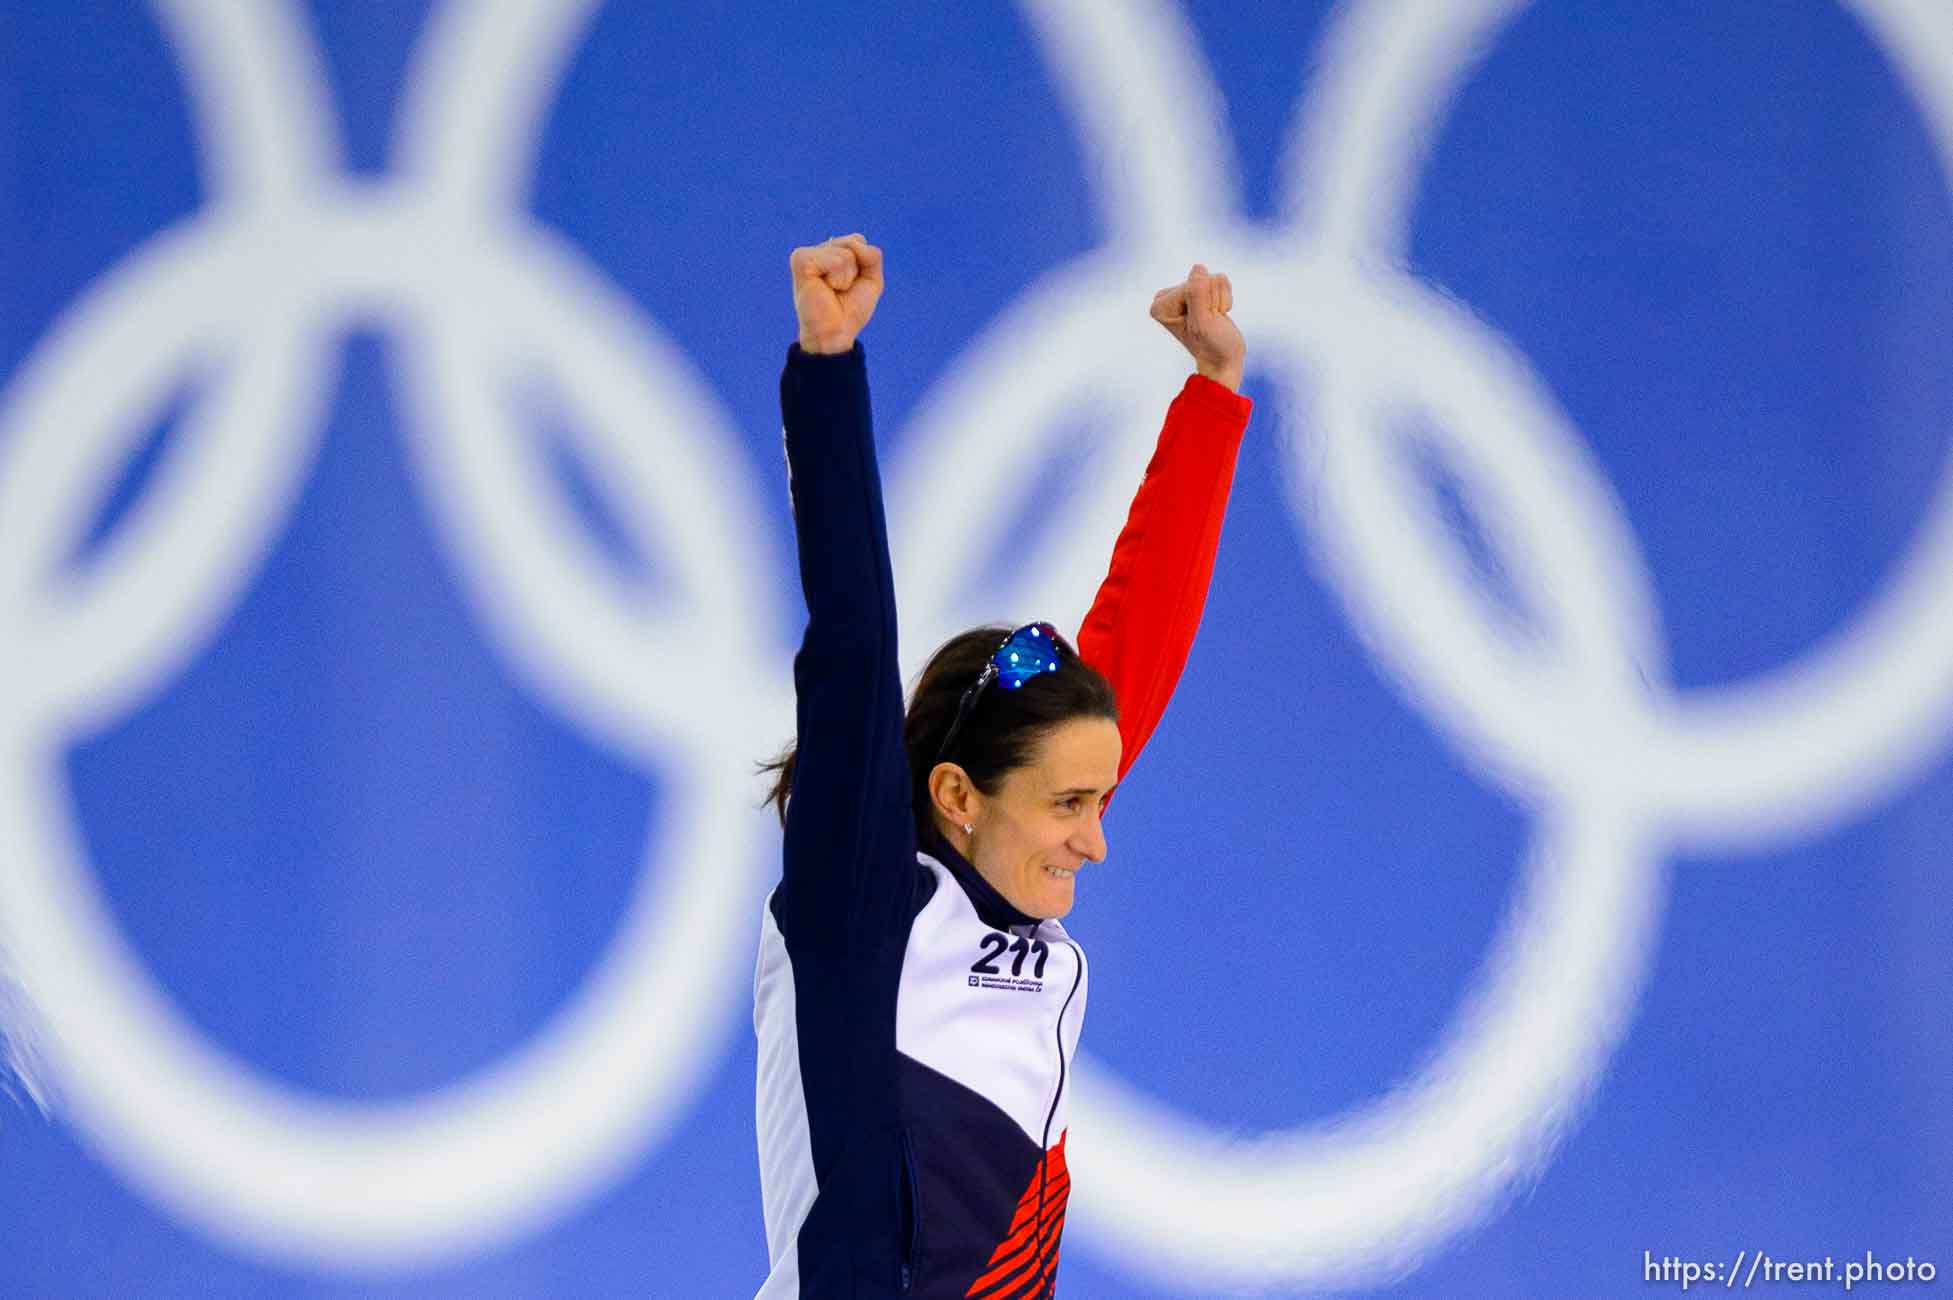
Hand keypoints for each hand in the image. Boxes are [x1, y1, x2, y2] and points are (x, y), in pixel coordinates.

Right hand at [790, 234, 884, 353]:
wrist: (835, 333)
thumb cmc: (850, 310)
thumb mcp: (872, 280)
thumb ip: (872, 255)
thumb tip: (855, 243)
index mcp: (830, 252)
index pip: (858, 240)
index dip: (863, 265)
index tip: (849, 285)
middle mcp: (817, 251)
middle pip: (853, 243)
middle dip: (856, 271)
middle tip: (840, 290)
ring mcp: (807, 254)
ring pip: (846, 253)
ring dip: (846, 277)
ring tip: (832, 291)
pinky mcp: (801, 261)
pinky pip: (835, 260)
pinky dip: (837, 278)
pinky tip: (825, 289)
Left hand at [1150, 264, 1244, 391]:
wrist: (1222, 358)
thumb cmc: (1211, 345)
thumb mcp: (1202, 323)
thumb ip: (1196, 294)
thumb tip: (1197, 269)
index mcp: (1161, 305)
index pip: (1193, 285)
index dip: (1205, 305)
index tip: (1202, 324)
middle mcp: (1168, 296)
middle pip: (1203, 279)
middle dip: (1212, 303)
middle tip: (1209, 322)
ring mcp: (1184, 292)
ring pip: (1215, 279)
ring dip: (1220, 301)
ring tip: (1213, 320)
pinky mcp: (1200, 290)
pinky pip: (1222, 281)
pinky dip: (1225, 299)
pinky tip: (1217, 314)